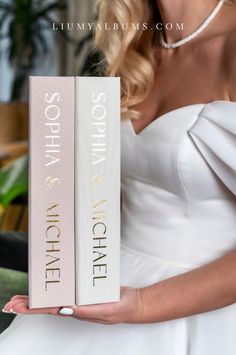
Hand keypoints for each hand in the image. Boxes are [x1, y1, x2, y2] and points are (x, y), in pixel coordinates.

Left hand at [2, 286, 143, 324]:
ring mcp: (79, 297)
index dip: (32, 308)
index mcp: (76, 311)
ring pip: (55, 296)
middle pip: (47, 304)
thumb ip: (86, 311)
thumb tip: (64, 310)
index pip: (49, 309)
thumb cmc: (120, 309)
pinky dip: (56, 286)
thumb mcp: (105, 311)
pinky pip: (68, 288)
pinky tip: (51, 284)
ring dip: (39, 295)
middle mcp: (74, 305)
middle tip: (12, 300)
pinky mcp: (85, 290)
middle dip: (29, 303)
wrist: (133, 303)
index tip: (16, 306)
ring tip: (25, 295)